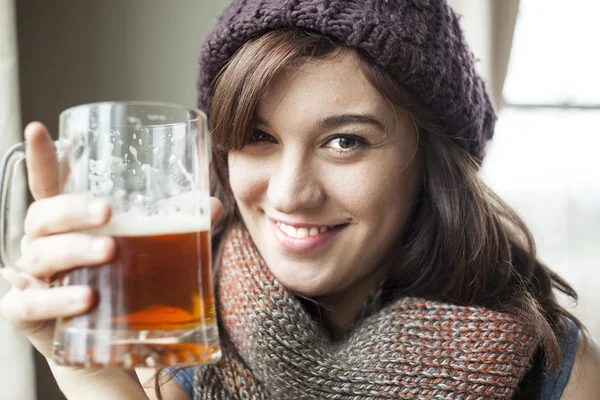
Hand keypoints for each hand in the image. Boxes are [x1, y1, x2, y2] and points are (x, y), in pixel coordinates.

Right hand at [0, 122, 222, 360]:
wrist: (103, 343)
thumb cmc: (120, 284)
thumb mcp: (144, 252)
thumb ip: (174, 228)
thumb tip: (211, 204)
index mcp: (67, 223)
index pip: (48, 185)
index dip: (40, 158)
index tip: (38, 130)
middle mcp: (43, 244)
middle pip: (43, 216)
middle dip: (73, 210)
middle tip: (108, 212)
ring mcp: (31, 278)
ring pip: (41, 255)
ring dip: (75, 251)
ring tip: (109, 251)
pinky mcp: (27, 313)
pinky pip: (32, 304)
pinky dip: (58, 299)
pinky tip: (85, 298)